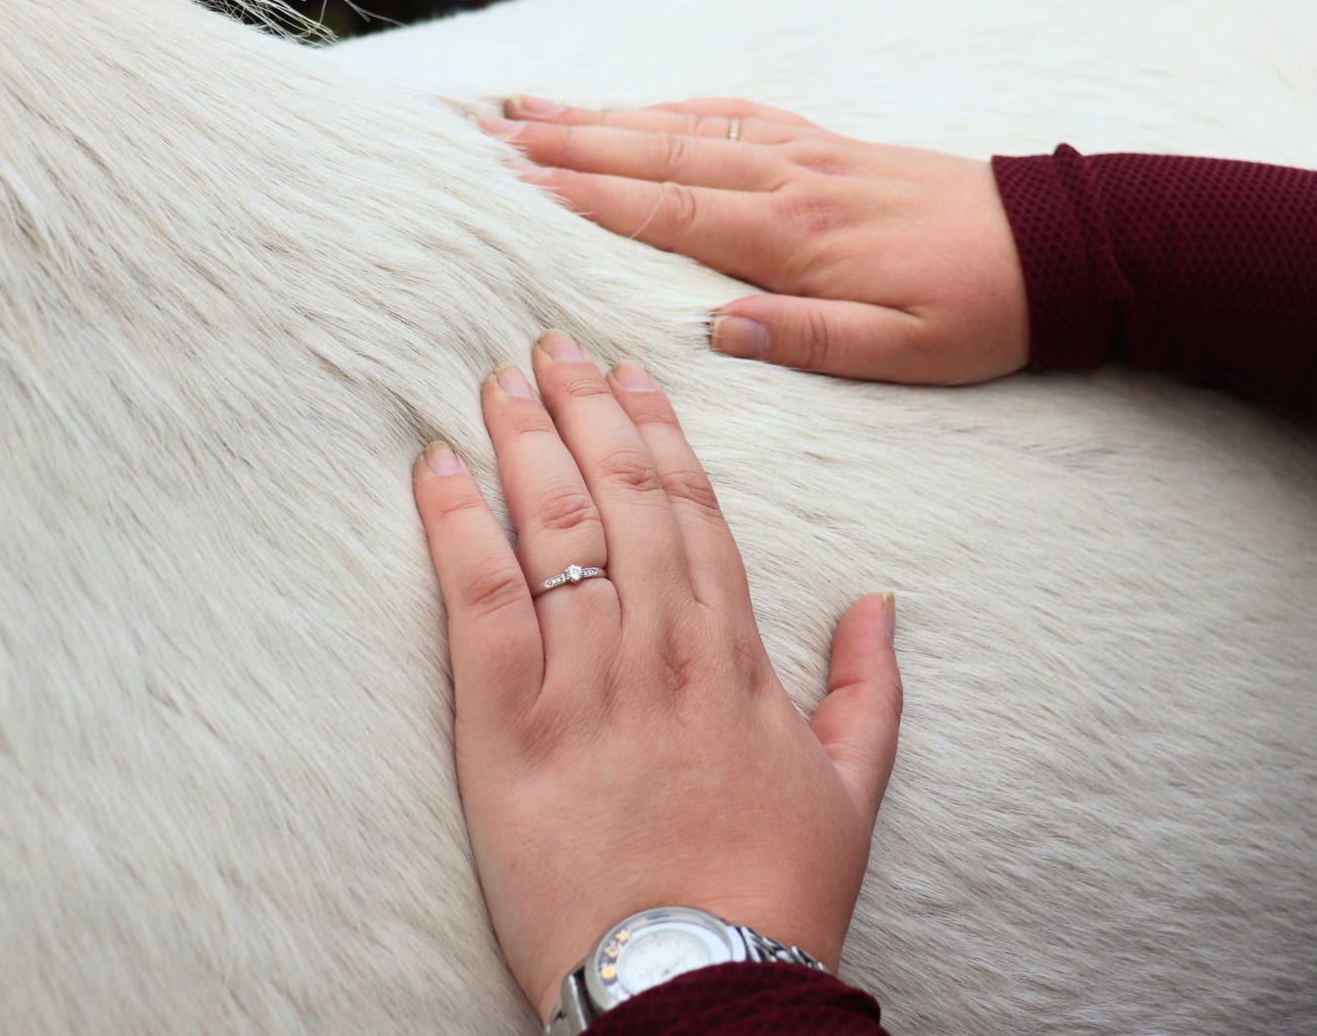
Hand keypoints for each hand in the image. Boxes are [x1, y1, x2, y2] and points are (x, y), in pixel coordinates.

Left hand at [412, 331, 901, 1018]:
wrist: (704, 981)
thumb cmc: (775, 895)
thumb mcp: (853, 788)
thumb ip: (869, 688)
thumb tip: (879, 603)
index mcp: (734, 655)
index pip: (694, 513)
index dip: (660, 436)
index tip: (634, 376)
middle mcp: (663, 645)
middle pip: (621, 496)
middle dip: (586, 410)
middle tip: (551, 345)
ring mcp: (588, 679)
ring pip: (556, 526)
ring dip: (524, 441)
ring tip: (499, 379)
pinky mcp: (514, 724)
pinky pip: (481, 597)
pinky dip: (457, 524)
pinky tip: (436, 465)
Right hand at [479, 97, 1029, 384]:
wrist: (1059, 249)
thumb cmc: (979, 309)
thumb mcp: (903, 352)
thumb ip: (807, 339)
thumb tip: (713, 332)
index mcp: (800, 235)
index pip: (669, 208)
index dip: (586, 195)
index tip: (513, 184)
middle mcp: (792, 180)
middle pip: (658, 152)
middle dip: (567, 143)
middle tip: (485, 137)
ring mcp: (807, 153)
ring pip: (684, 125)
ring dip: (602, 116)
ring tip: (526, 112)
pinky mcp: (825, 146)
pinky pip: (732, 115)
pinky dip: (670, 107)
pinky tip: (633, 109)